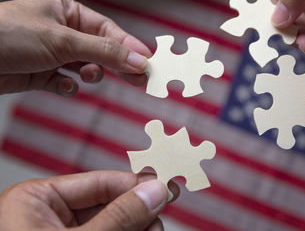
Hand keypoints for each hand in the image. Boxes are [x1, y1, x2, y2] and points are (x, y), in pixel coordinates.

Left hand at [0, 0, 151, 96]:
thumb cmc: (8, 34)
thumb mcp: (62, 40)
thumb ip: (104, 51)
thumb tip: (139, 60)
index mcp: (68, 12)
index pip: (108, 31)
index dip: (129, 47)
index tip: (148, 63)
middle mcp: (63, 32)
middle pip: (102, 50)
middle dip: (118, 65)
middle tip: (140, 80)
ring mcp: (53, 54)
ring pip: (86, 68)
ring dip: (89, 75)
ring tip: (86, 76)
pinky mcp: (42, 74)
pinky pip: (66, 83)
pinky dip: (68, 86)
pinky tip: (63, 85)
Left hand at [0, 171, 178, 230]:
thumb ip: (118, 217)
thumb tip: (153, 193)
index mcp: (36, 199)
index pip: (99, 181)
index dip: (135, 184)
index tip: (165, 188)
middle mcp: (48, 215)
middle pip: (109, 202)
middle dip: (137, 213)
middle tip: (158, 221)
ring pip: (112, 223)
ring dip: (136, 229)